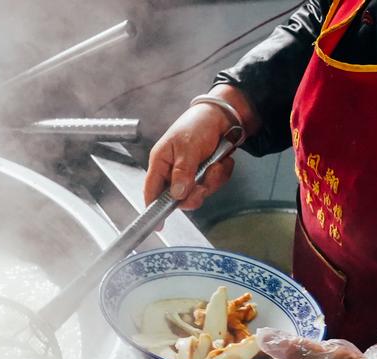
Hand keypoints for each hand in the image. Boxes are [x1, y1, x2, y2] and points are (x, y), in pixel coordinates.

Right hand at [144, 85, 255, 210]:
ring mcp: (190, 174)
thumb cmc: (198, 124)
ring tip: (215, 163)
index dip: (153, 208)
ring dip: (211, 180)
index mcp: (161, 162)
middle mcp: (173, 171)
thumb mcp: (187, 146)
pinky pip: (213, 185)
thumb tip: (177, 194)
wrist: (225, 115)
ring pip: (199, 193)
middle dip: (194, 193)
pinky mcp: (205, 174)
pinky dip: (221, 174)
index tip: (159, 225)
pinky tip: (221, 161)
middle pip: (178, 198)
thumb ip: (182, 172)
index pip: (152, 190)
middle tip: (202, 184)